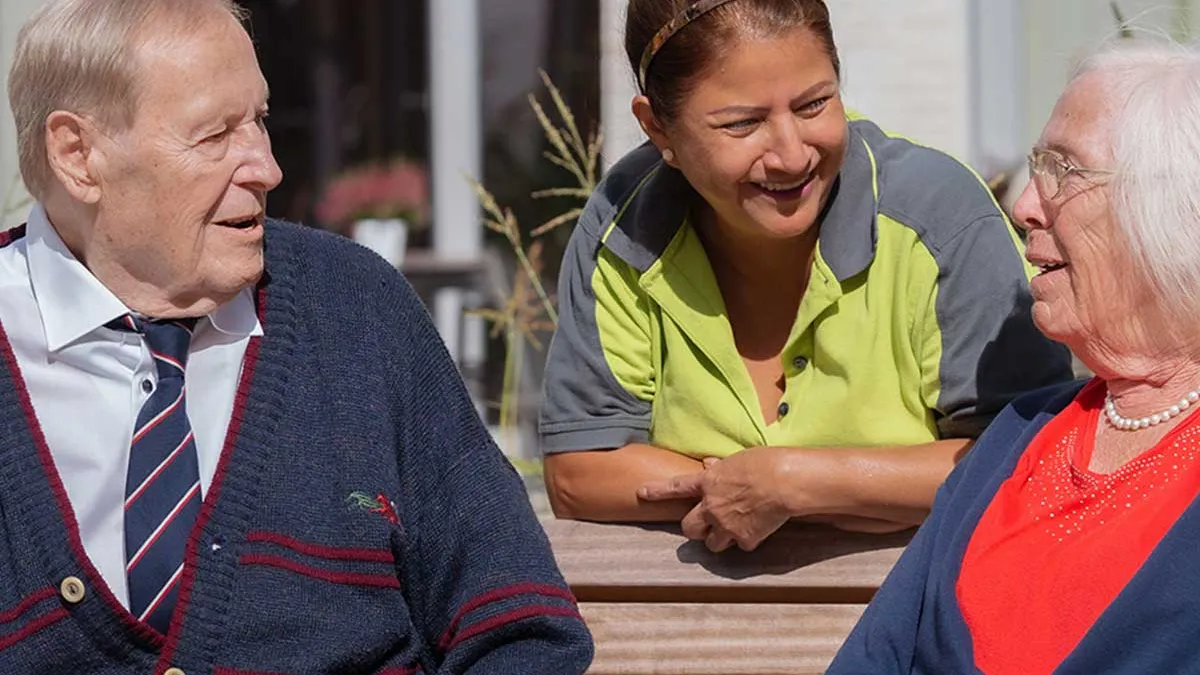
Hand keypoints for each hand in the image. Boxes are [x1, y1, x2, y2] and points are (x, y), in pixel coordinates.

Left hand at [641, 448, 797, 551]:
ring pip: (712, 544)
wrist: (785, 482)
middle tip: (704, 526)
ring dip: (719, 539)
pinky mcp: (745, 539)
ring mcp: (726, 525)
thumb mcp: (738, 459)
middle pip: (688, 528)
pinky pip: (741, 546)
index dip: (657, 491)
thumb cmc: (765, 463)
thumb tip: (709, 464)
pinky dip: (748, 540)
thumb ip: (720, 466)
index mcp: (708, 483)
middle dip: (694, 529)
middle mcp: (711, 507)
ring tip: (732, 531)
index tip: (642, 493)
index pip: (675, 487)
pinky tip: (758, 530)